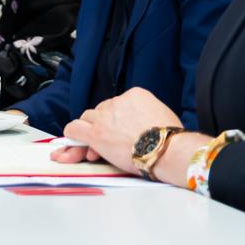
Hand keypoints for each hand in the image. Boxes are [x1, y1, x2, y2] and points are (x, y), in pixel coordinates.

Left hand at [60, 87, 184, 172]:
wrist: (167, 149)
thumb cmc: (171, 139)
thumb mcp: (162, 115)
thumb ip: (147, 114)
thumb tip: (145, 123)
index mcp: (135, 95)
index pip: (117, 105)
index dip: (116, 120)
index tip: (123, 132)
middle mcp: (117, 102)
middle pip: (102, 111)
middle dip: (103, 126)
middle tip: (111, 142)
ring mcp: (105, 117)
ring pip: (88, 118)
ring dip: (90, 131)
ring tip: (98, 147)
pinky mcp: (96, 133)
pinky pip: (74, 129)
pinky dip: (73, 135)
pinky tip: (74, 142)